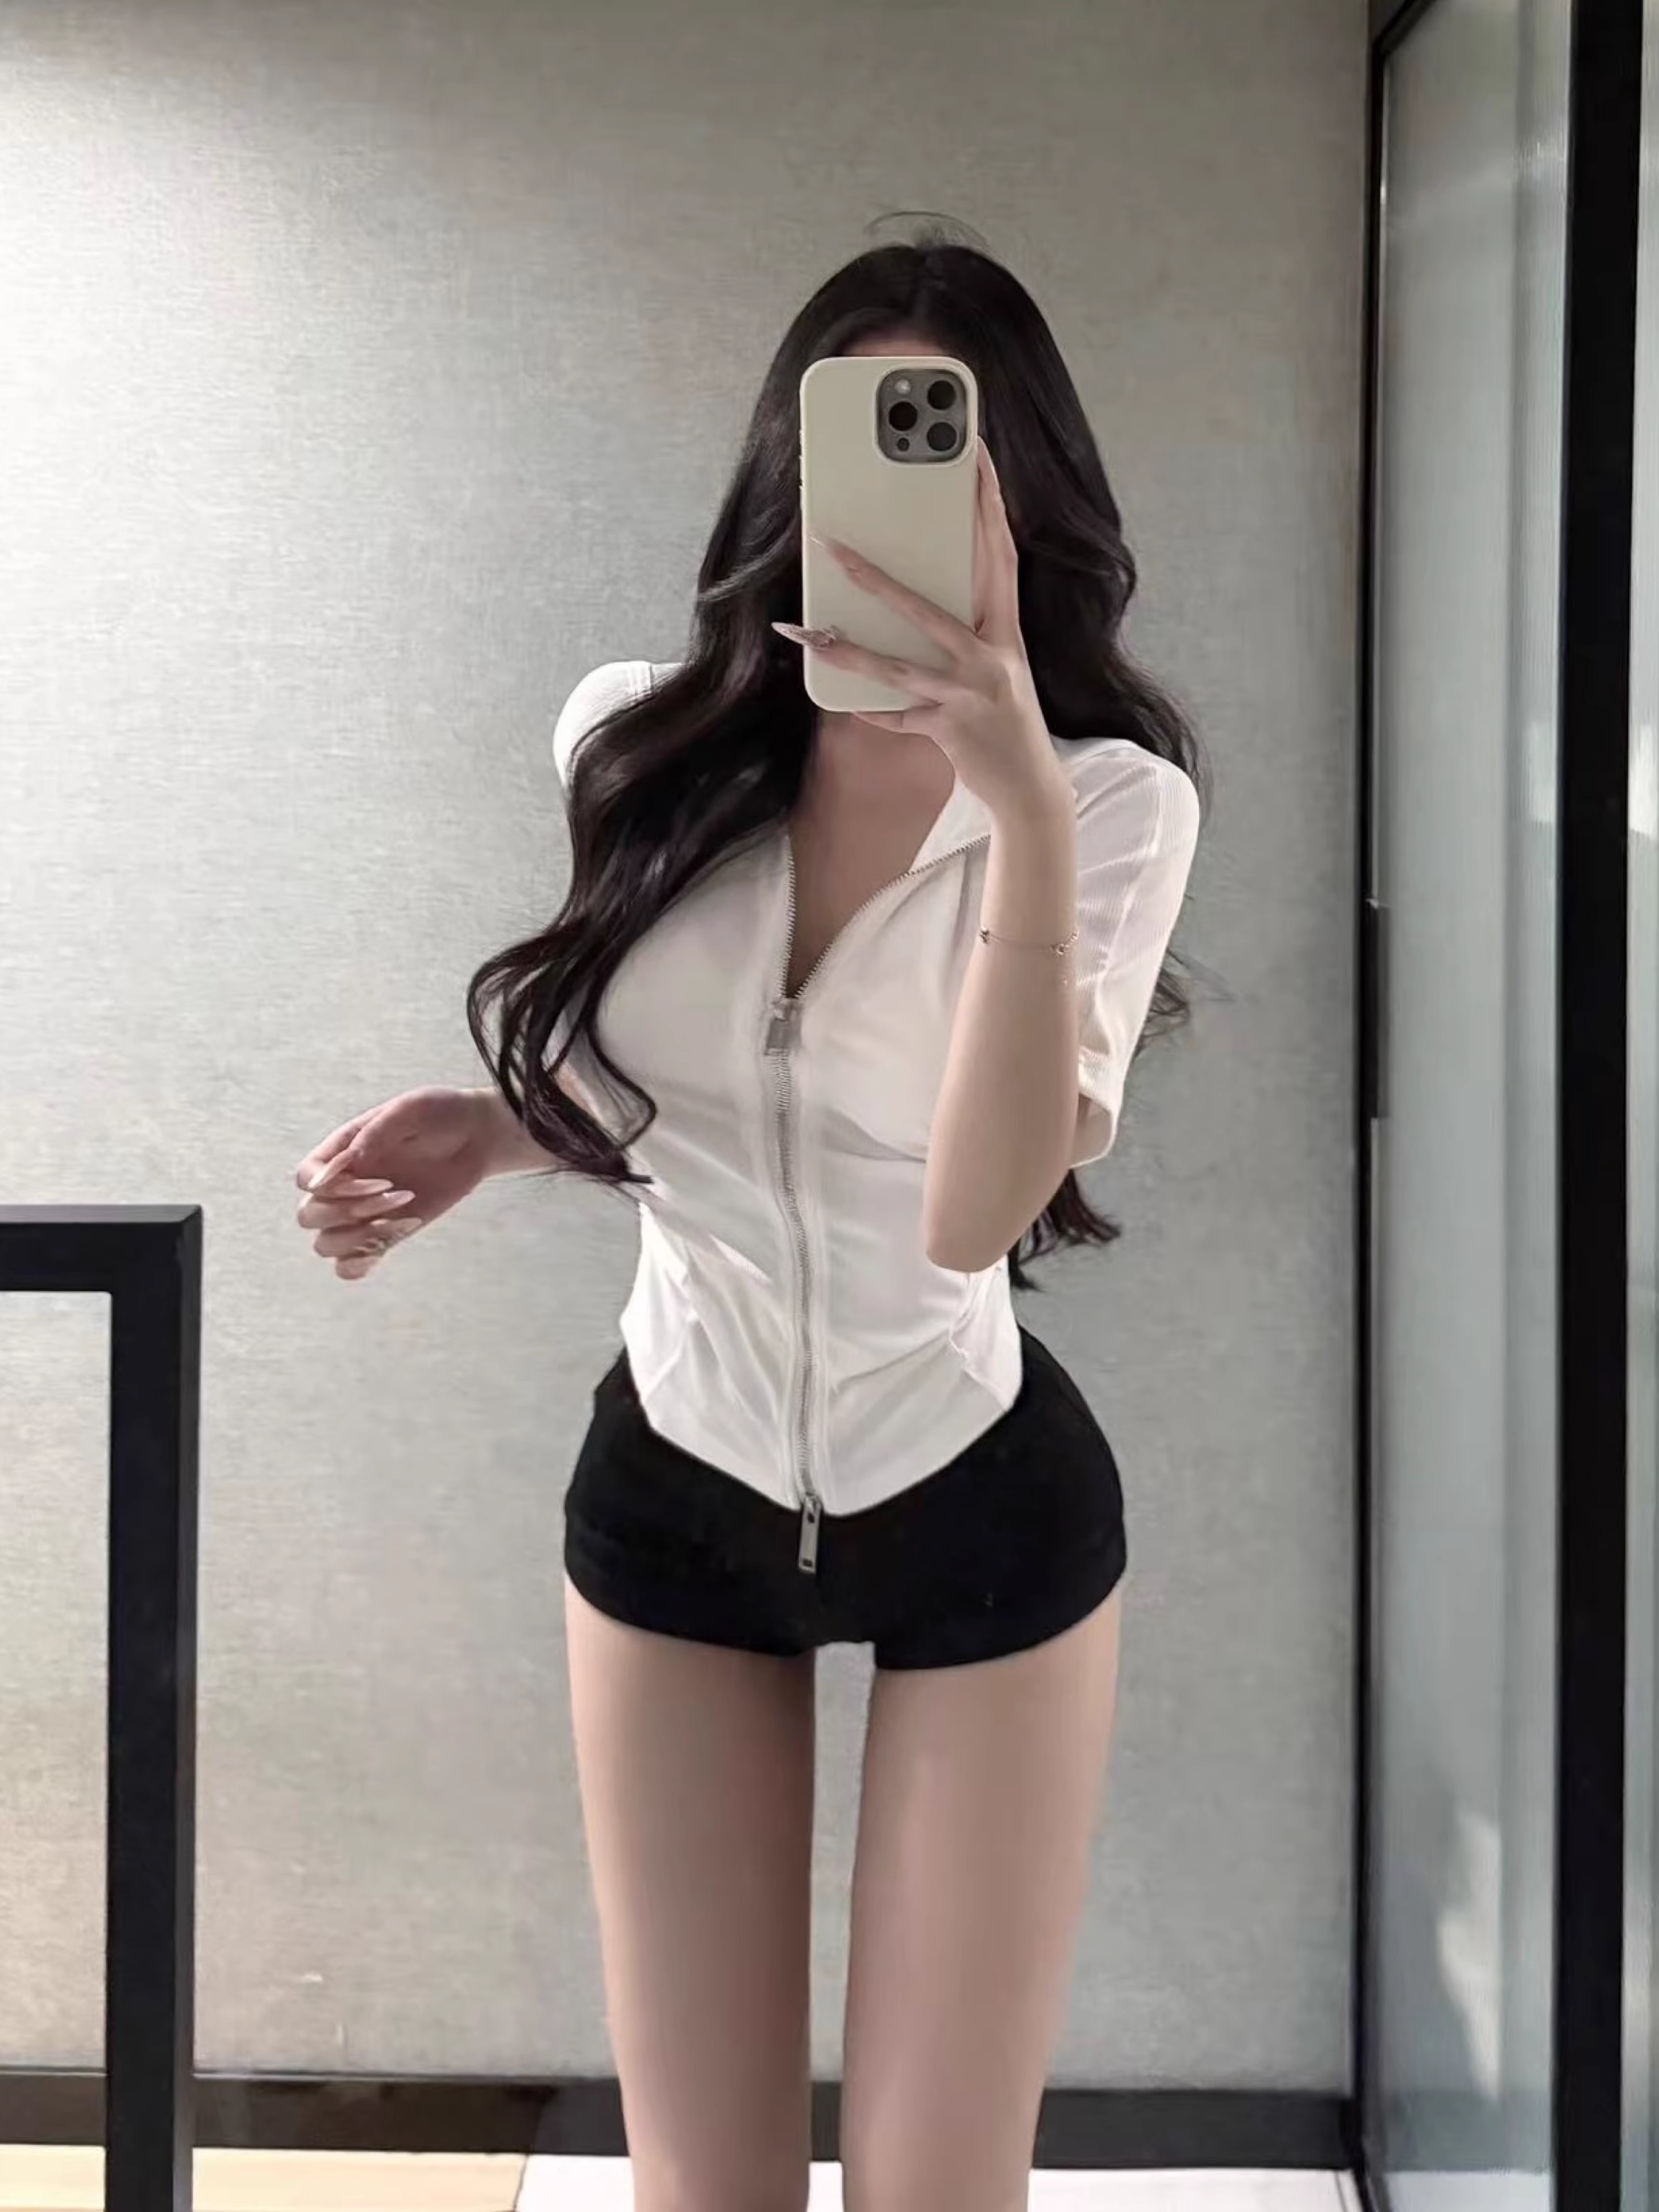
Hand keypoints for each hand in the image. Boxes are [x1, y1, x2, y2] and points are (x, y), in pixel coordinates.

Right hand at [293, 1086, 496, 1280]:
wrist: (475, 1138)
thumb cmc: (440, 1116)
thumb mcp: (413, 1109)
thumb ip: (378, 1131)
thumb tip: (352, 1160)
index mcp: (342, 1151)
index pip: (308, 1178)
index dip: (330, 1186)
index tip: (377, 1180)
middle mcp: (345, 1184)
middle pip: (309, 1215)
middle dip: (349, 1211)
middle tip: (396, 1194)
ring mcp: (362, 1213)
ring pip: (325, 1245)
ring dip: (357, 1239)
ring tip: (402, 1217)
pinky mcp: (383, 1234)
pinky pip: (348, 1266)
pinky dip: (361, 1264)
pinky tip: (396, 1237)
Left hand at [774, 440, 1070, 822]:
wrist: (1031, 787)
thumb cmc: (1007, 719)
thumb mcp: (998, 666)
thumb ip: (965, 632)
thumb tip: (910, 600)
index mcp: (1007, 631)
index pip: (1000, 553)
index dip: (989, 503)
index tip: (975, 455)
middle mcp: (992, 659)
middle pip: (927, 608)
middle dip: (876, 578)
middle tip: (832, 547)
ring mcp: (971, 696)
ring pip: (899, 667)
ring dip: (849, 651)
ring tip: (807, 632)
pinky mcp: (951, 732)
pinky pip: (898, 717)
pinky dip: (872, 711)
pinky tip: (844, 701)